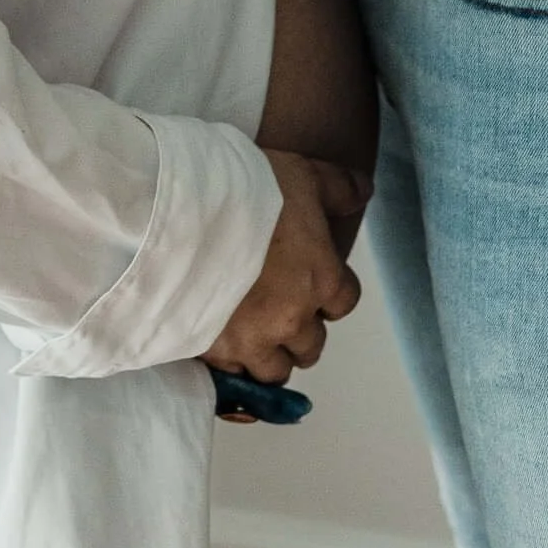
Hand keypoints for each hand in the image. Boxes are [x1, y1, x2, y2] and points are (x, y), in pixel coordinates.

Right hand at [203, 150, 366, 393]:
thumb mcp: (302, 173)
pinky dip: (230, 362)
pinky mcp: (214, 351)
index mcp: (322, 279)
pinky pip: (232, 374)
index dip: (329, 290)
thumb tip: (363, 192)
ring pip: (274, 370)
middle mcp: (294, 319)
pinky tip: (218, 340)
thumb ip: (338, 187)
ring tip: (248, 331)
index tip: (311, 277)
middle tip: (276, 304)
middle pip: (310, 345)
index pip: (344, 301)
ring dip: (268, 354)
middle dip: (299, 330)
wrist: (184, 215)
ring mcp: (254, 340)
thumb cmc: (247, 191)